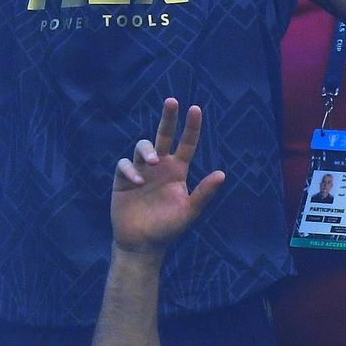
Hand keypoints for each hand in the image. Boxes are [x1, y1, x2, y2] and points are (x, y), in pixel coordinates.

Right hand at [110, 98, 224, 256]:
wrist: (143, 244)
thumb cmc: (168, 228)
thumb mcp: (189, 211)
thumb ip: (203, 193)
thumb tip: (222, 174)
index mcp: (178, 170)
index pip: (187, 143)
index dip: (191, 127)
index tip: (195, 109)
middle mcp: (160, 165)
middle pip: (164, 135)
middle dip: (168, 117)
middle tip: (172, 101)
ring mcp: (141, 170)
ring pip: (142, 146)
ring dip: (147, 149)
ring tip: (152, 161)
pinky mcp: (123, 179)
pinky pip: (124, 164)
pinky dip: (130, 169)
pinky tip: (138, 181)